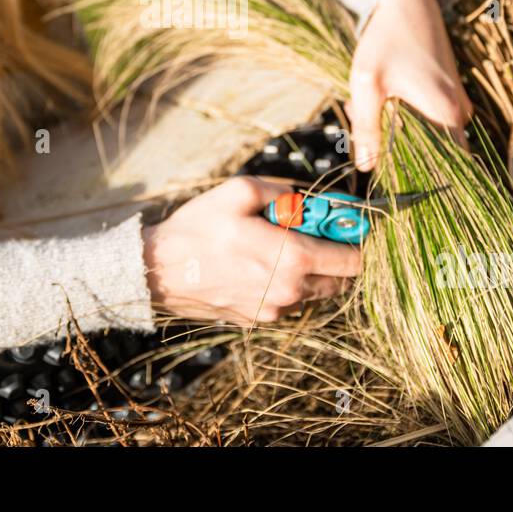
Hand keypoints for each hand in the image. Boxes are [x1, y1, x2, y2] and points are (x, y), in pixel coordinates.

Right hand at [141, 176, 361, 323]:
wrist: (157, 271)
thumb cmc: (198, 229)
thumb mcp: (239, 191)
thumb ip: (283, 191)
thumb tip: (307, 197)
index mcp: (293, 259)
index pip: (352, 260)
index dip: (356, 241)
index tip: (348, 226)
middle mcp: (290, 292)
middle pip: (340, 281)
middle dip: (334, 257)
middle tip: (313, 233)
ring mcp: (273, 311)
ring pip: (313, 293)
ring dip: (309, 271)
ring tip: (278, 246)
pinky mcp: (256, 321)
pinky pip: (286, 302)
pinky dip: (285, 284)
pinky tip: (258, 264)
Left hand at [345, 0, 471, 170]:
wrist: (406, 1)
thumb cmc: (386, 40)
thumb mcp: (368, 85)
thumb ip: (367, 129)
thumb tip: (367, 167)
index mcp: (446, 115)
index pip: (440, 170)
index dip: (412, 177)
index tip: (386, 171)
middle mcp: (461, 114)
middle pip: (430, 155)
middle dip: (396, 149)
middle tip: (370, 122)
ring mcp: (458, 105)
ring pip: (427, 138)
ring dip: (397, 130)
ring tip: (376, 101)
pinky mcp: (451, 96)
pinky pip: (429, 121)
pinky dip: (404, 117)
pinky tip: (386, 96)